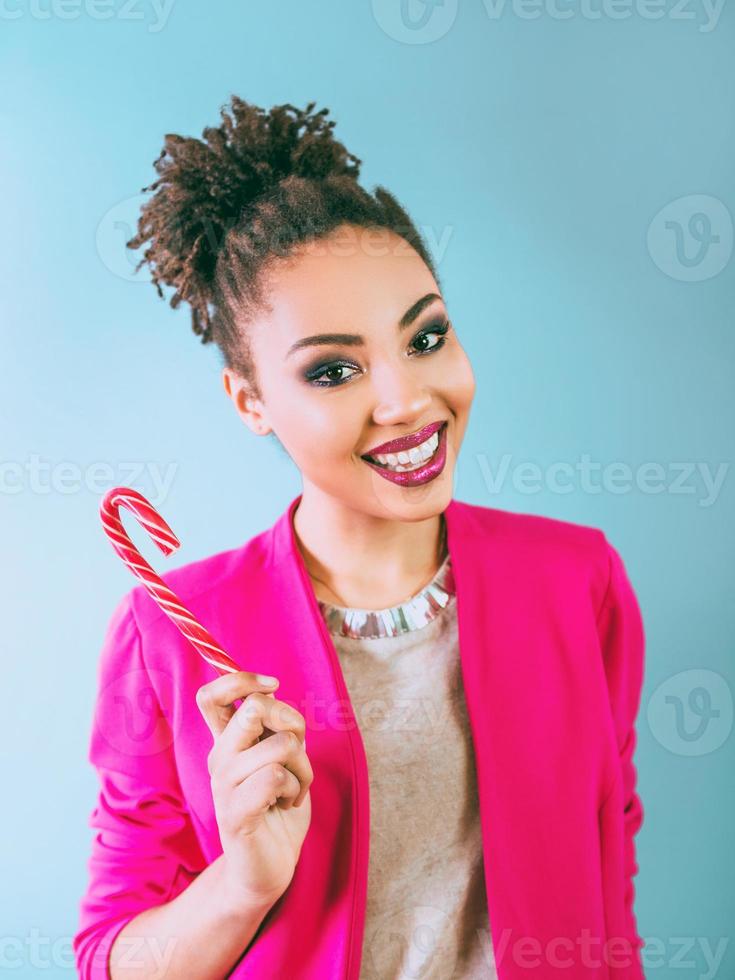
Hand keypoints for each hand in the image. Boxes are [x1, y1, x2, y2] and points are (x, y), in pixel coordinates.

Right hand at [195, 671, 313, 909]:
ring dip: (303, 766)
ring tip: (292, 788)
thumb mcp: (281, 755)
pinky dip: (295, 788)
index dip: (242, 679)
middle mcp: (220, 759)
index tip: (272, 685)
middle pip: (255, 708)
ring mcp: (224, 786)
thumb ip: (273, 725)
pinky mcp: (234, 814)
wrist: (272, 865)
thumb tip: (269, 691)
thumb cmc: (278, 804)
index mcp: (227, 742)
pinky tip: (285, 804)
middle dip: (292, 722)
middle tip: (295, 750)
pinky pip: (275, 777)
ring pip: (280, 744)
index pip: (211, 695)